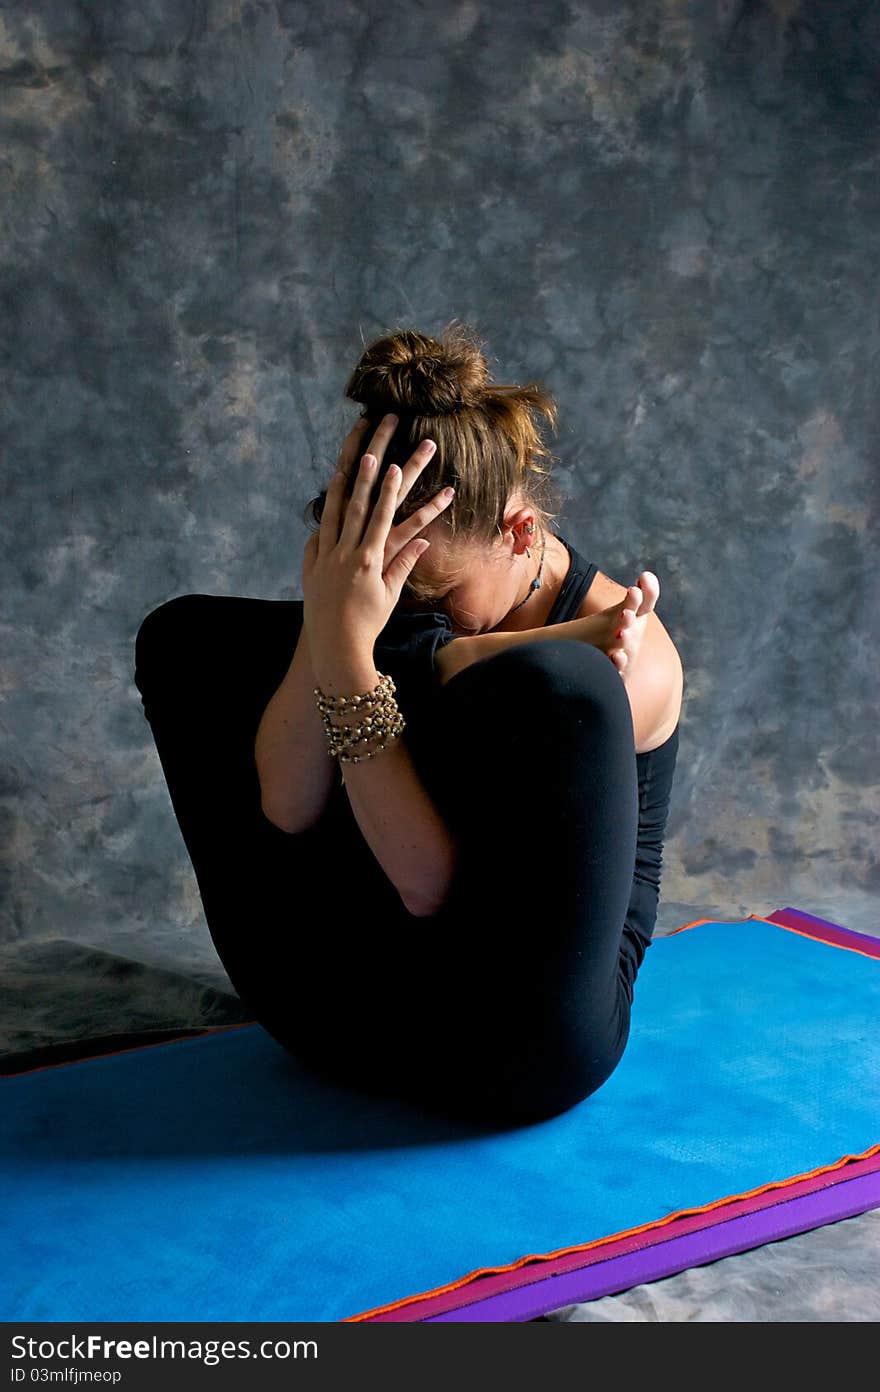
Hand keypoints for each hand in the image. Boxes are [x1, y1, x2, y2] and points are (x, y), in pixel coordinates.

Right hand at [302, 413, 454, 670]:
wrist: (331, 641)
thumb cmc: (327, 614)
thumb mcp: (318, 579)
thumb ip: (314, 554)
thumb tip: (316, 534)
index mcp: (330, 534)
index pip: (341, 485)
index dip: (350, 456)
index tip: (361, 431)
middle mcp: (345, 533)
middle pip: (361, 480)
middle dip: (374, 445)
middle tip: (387, 416)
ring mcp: (363, 545)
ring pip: (387, 499)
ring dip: (407, 470)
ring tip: (425, 444)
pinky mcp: (380, 561)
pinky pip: (409, 531)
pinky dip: (426, 511)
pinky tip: (444, 493)